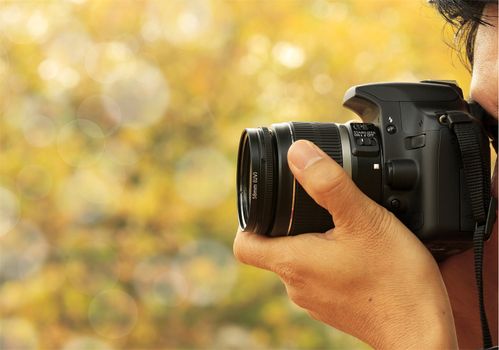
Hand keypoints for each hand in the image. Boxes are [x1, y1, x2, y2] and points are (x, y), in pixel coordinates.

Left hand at [234, 140, 457, 348]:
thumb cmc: (394, 280)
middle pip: (273, 249)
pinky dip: (331, 260)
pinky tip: (357, 252)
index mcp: (292, 262)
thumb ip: (328, 183)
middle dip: (287, 224)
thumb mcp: (362, 219)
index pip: (244, 244)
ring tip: (341, 226)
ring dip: (312, 241)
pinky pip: (321, 277)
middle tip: (313, 204)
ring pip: (299, 262)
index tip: (265, 202)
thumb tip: (298, 153)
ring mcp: (315, 300)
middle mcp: (297, 285)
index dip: (248, 220)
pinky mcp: (335, 308)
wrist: (422, 332)